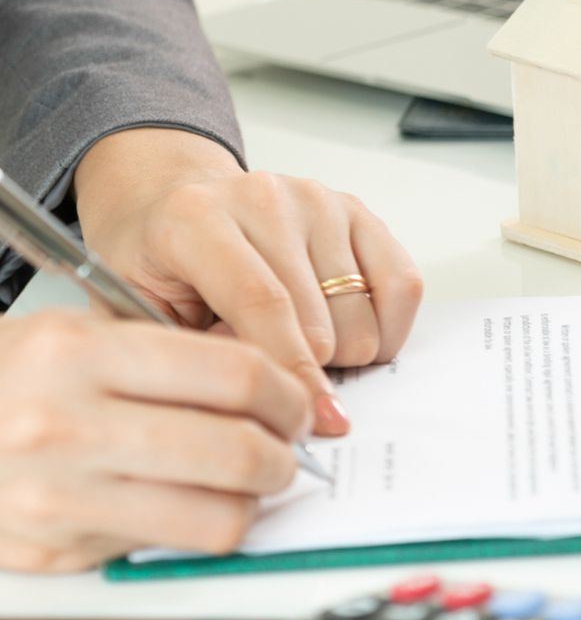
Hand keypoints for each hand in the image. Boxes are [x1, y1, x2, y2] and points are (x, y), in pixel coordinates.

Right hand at [0, 309, 311, 570]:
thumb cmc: (12, 378)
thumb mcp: (79, 334)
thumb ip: (173, 356)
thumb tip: (280, 389)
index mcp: (77, 356)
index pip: (236, 376)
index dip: (289, 394)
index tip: (297, 402)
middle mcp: (65, 429)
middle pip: (238, 453)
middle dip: (285, 455)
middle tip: (288, 448)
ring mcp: (57, 500)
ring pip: (217, 519)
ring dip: (253, 503)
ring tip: (248, 482)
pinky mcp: (56, 554)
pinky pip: (167, 548)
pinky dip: (197, 529)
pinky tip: (189, 504)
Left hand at [73, 129, 425, 433]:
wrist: (173, 202)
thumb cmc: (157, 265)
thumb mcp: (139, 314)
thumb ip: (191, 355)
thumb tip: (263, 404)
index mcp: (196, 219)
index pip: (263, 302)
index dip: (289, 370)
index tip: (307, 420)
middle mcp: (264, 199)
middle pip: (322, 320)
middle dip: (306, 368)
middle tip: (271, 368)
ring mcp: (317, 201)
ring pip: (364, 315)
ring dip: (342, 349)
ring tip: (298, 340)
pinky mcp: (356, 210)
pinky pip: (403, 287)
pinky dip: (386, 327)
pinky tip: (348, 330)